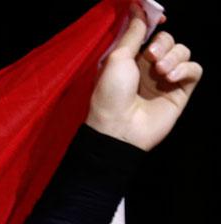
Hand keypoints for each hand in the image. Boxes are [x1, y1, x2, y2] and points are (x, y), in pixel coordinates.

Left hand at [85, 3, 201, 150]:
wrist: (119, 128)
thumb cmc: (110, 94)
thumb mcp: (117, 58)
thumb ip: (132, 34)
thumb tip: (138, 10)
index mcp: (131, 59)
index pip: (151, 34)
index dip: (155, 24)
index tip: (158, 19)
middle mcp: (149, 67)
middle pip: (169, 40)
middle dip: (164, 43)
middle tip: (152, 57)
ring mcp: (166, 79)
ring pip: (184, 52)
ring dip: (174, 57)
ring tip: (160, 72)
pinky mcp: (181, 91)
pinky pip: (194, 69)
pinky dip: (185, 69)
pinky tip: (171, 78)